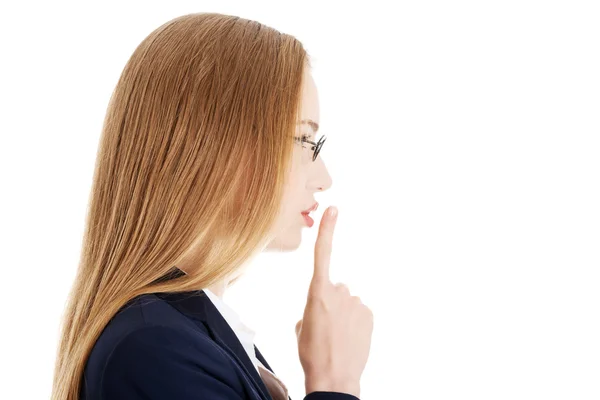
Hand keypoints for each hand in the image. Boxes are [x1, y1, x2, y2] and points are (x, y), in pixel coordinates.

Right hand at [295, 206, 373, 398]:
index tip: (333, 210)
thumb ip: (311, 307)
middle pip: (335, 288)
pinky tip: (350, 338)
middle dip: (331, 302)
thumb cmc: (312, 353)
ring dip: (343, 314)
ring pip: (348, 302)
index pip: (322, 254)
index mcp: (317, 292)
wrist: (333, 377)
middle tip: (326, 326)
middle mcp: (339, 292)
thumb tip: (321, 307)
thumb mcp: (301, 326)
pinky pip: (360, 312)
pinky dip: (355, 322)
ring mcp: (356, 303)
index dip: (328, 230)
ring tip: (338, 337)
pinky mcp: (369, 314)